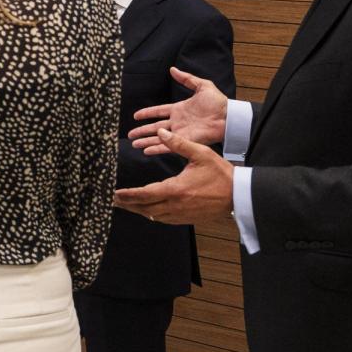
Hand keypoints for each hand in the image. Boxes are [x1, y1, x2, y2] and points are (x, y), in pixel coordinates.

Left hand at [113, 128, 234, 224]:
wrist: (240, 195)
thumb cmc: (221, 174)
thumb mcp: (201, 154)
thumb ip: (179, 144)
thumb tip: (161, 132)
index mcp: (176, 189)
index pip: (144, 194)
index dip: (127, 195)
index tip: (114, 194)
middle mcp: (176, 205)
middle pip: (145, 207)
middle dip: (127, 204)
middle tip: (112, 201)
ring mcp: (181, 214)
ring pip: (153, 215)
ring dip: (138, 210)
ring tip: (126, 205)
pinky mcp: (188, 219)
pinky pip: (164, 219)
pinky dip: (152, 215)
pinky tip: (147, 210)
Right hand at [128, 67, 227, 154]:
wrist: (227, 116)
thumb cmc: (218, 102)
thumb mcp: (202, 86)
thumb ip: (186, 78)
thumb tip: (172, 69)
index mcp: (179, 109)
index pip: (159, 112)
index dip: (147, 113)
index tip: (136, 116)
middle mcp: (177, 122)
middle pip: (154, 127)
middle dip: (142, 131)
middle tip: (130, 134)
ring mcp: (180, 132)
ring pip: (158, 138)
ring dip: (146, 141)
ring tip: (134, 144)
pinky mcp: (184, 141)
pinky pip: (168, 146)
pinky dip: (157, 148)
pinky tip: (146, 151)